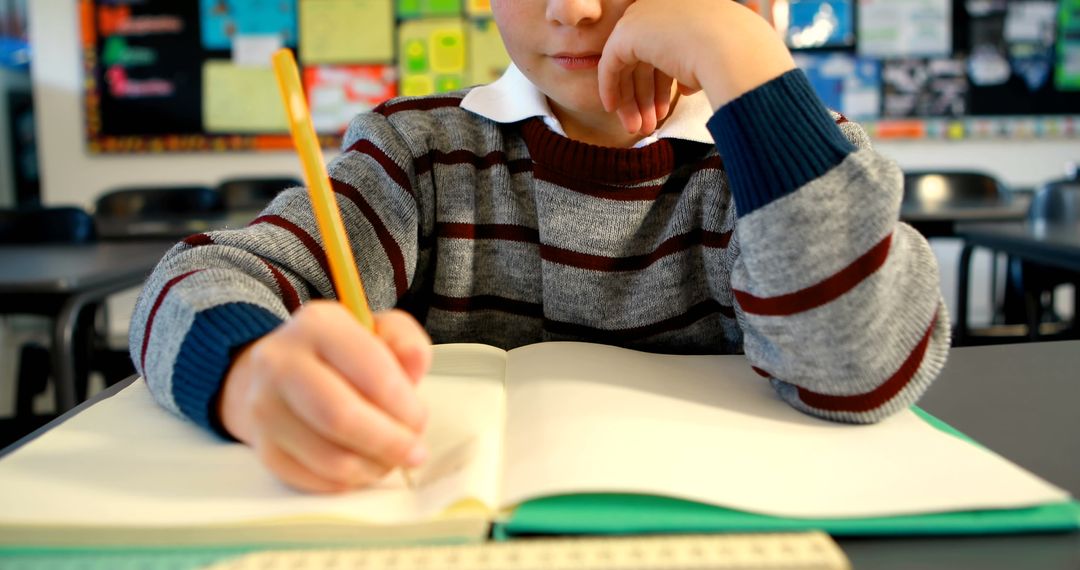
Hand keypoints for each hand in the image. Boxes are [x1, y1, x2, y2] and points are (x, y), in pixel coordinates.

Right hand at [219, 301, 431, 492]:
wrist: (279, 373)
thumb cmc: (341, 355)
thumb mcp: (379, 331)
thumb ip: (405, 341)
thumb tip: (414, 364)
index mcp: (318, 325)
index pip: (370, 370)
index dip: (404, 405)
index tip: (420, 421)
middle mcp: (280, 362)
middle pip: (340, 417)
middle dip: (388, 442)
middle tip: (413, 452)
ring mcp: (265, 407)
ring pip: (327, 456)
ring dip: (371, 467)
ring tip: (389, 460)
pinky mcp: (263, 446)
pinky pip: (312, 479)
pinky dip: (346, 481)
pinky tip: (361, 467)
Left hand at [598, 0, 795, 133]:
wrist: (733, 50)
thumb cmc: (735, 57)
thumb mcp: (712, 61)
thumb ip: (692, 70)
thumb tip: (684, 87)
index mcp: (684, 10)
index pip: (665, 48)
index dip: (662, 83)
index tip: (663, 109)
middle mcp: (661, 7)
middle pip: (645, 57)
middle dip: (646, 95)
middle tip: (648, 125)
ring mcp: (643, 15)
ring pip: (628, 63)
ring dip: (633, 99)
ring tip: (639, 128)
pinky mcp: (627, 32)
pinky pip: (610, 63)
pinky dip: (610, 87)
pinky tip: (614, 109)